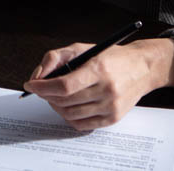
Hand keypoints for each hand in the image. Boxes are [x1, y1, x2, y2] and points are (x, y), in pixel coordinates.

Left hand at [22, 38, 173, 130]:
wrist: (142, 67)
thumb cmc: (110, 56)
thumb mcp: (81, 48)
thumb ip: (55, 58)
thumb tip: (37, 77)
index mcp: (98, 68)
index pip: (64, 85)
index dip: (43, 87)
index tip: (31, 86)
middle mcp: (107, 89)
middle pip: (65, 101)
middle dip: (46, 96)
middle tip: (41, 89)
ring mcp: (111, 106)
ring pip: (71, 114)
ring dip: (56, 106)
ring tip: (54, 97)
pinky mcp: (113, 118)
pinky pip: (82, 125)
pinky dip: (69, 117)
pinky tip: (67, 107)